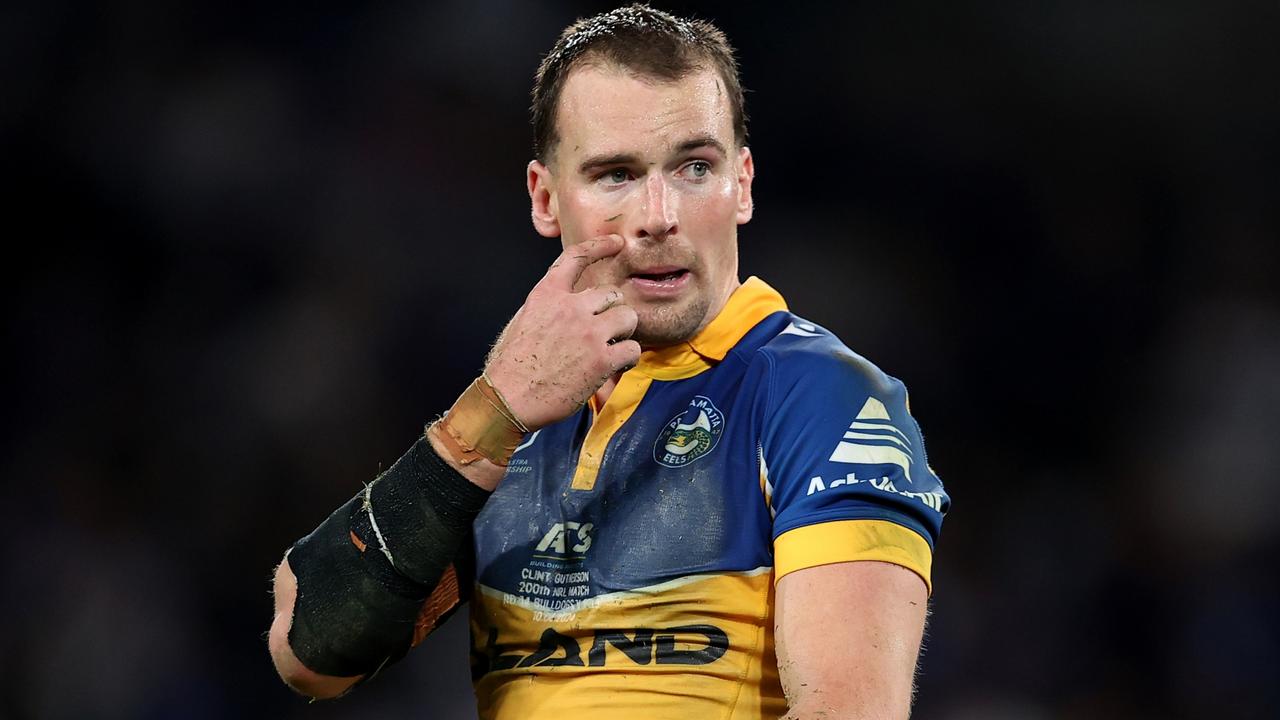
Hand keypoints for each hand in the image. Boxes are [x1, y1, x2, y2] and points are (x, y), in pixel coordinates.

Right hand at [484, 236, 639, 429]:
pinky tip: (616, 366)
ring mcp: (588, 332)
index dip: (600, 246)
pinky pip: (633, 349)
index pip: (576, 257)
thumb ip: (549, 307)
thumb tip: (569, 304)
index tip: (617, 243)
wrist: (508, 398)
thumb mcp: (523, 321)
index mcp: (547, 294)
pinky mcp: (602, 359)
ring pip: (628, 317)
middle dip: (611, 312)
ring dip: (623, 333)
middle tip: (603, 331)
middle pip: (612, 294)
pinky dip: (628, 358)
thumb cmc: (510, 366)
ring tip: (611, 348)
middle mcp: (570, 307)